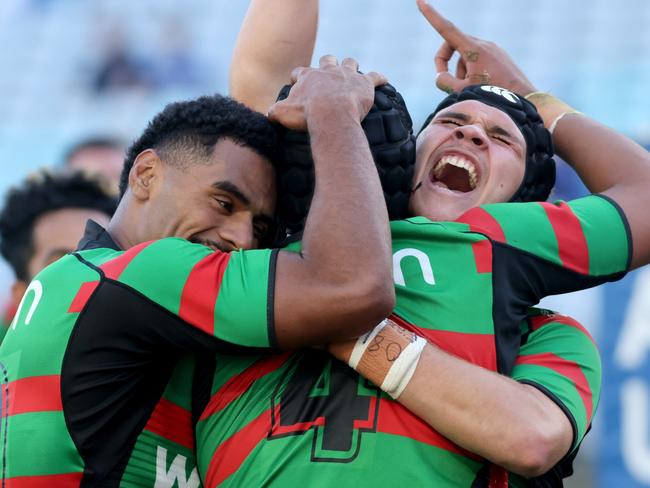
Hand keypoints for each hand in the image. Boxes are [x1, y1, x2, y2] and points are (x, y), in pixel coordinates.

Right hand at [268, 55, 386, 129]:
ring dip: (350, 66)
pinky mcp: (364, 84)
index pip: (300, 72)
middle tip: (326, 75)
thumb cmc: (306, 115)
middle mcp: (328, 71)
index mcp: (308, 77)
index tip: (296, 83)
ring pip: (350, 62)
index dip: (298, 77)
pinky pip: (375, 76)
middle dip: (326, 64)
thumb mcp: (282, 114)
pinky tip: (383, 80)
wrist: (330, 115)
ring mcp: (348, 75)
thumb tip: (269, 114)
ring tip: (351, 73)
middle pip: (327, 60)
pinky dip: (379, 78)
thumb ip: (274, 112)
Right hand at [416, 0, 535, 95]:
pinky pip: (477, 58)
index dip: (431, 15)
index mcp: (473, 49)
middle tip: (444, 80)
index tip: (420, 1)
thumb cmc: (493, 96)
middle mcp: (482, 43)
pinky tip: (481, 85)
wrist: (525, 97)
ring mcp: (492, 47)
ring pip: (464, 55)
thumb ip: (444, 82)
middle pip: (452, 44)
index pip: (446, 28)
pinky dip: (471, 70)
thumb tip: (439, 76)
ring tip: (469, 87)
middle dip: (444, 61)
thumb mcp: (462, 91)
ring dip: (459, 71)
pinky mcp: (498, 54)